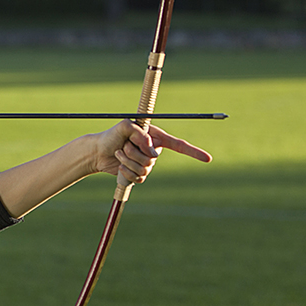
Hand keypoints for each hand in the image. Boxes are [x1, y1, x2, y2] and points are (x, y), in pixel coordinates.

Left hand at [93, 120, 211, 184]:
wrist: (97, 152)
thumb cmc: (111, 136)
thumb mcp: (125, 127)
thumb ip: (140, 133)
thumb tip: (152, 151)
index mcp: (155, 137)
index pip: (178, 144)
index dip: (194, 152)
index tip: (208, 159)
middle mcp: (153, 150)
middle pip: (153, 159)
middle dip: (134, 153)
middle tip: (123, 146)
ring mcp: (146, 163)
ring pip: (144, 169)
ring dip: (128, 162)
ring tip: (119, 154)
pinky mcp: (138, 174)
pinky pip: (138, 179)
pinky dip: (126, 172)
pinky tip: (119, 166)